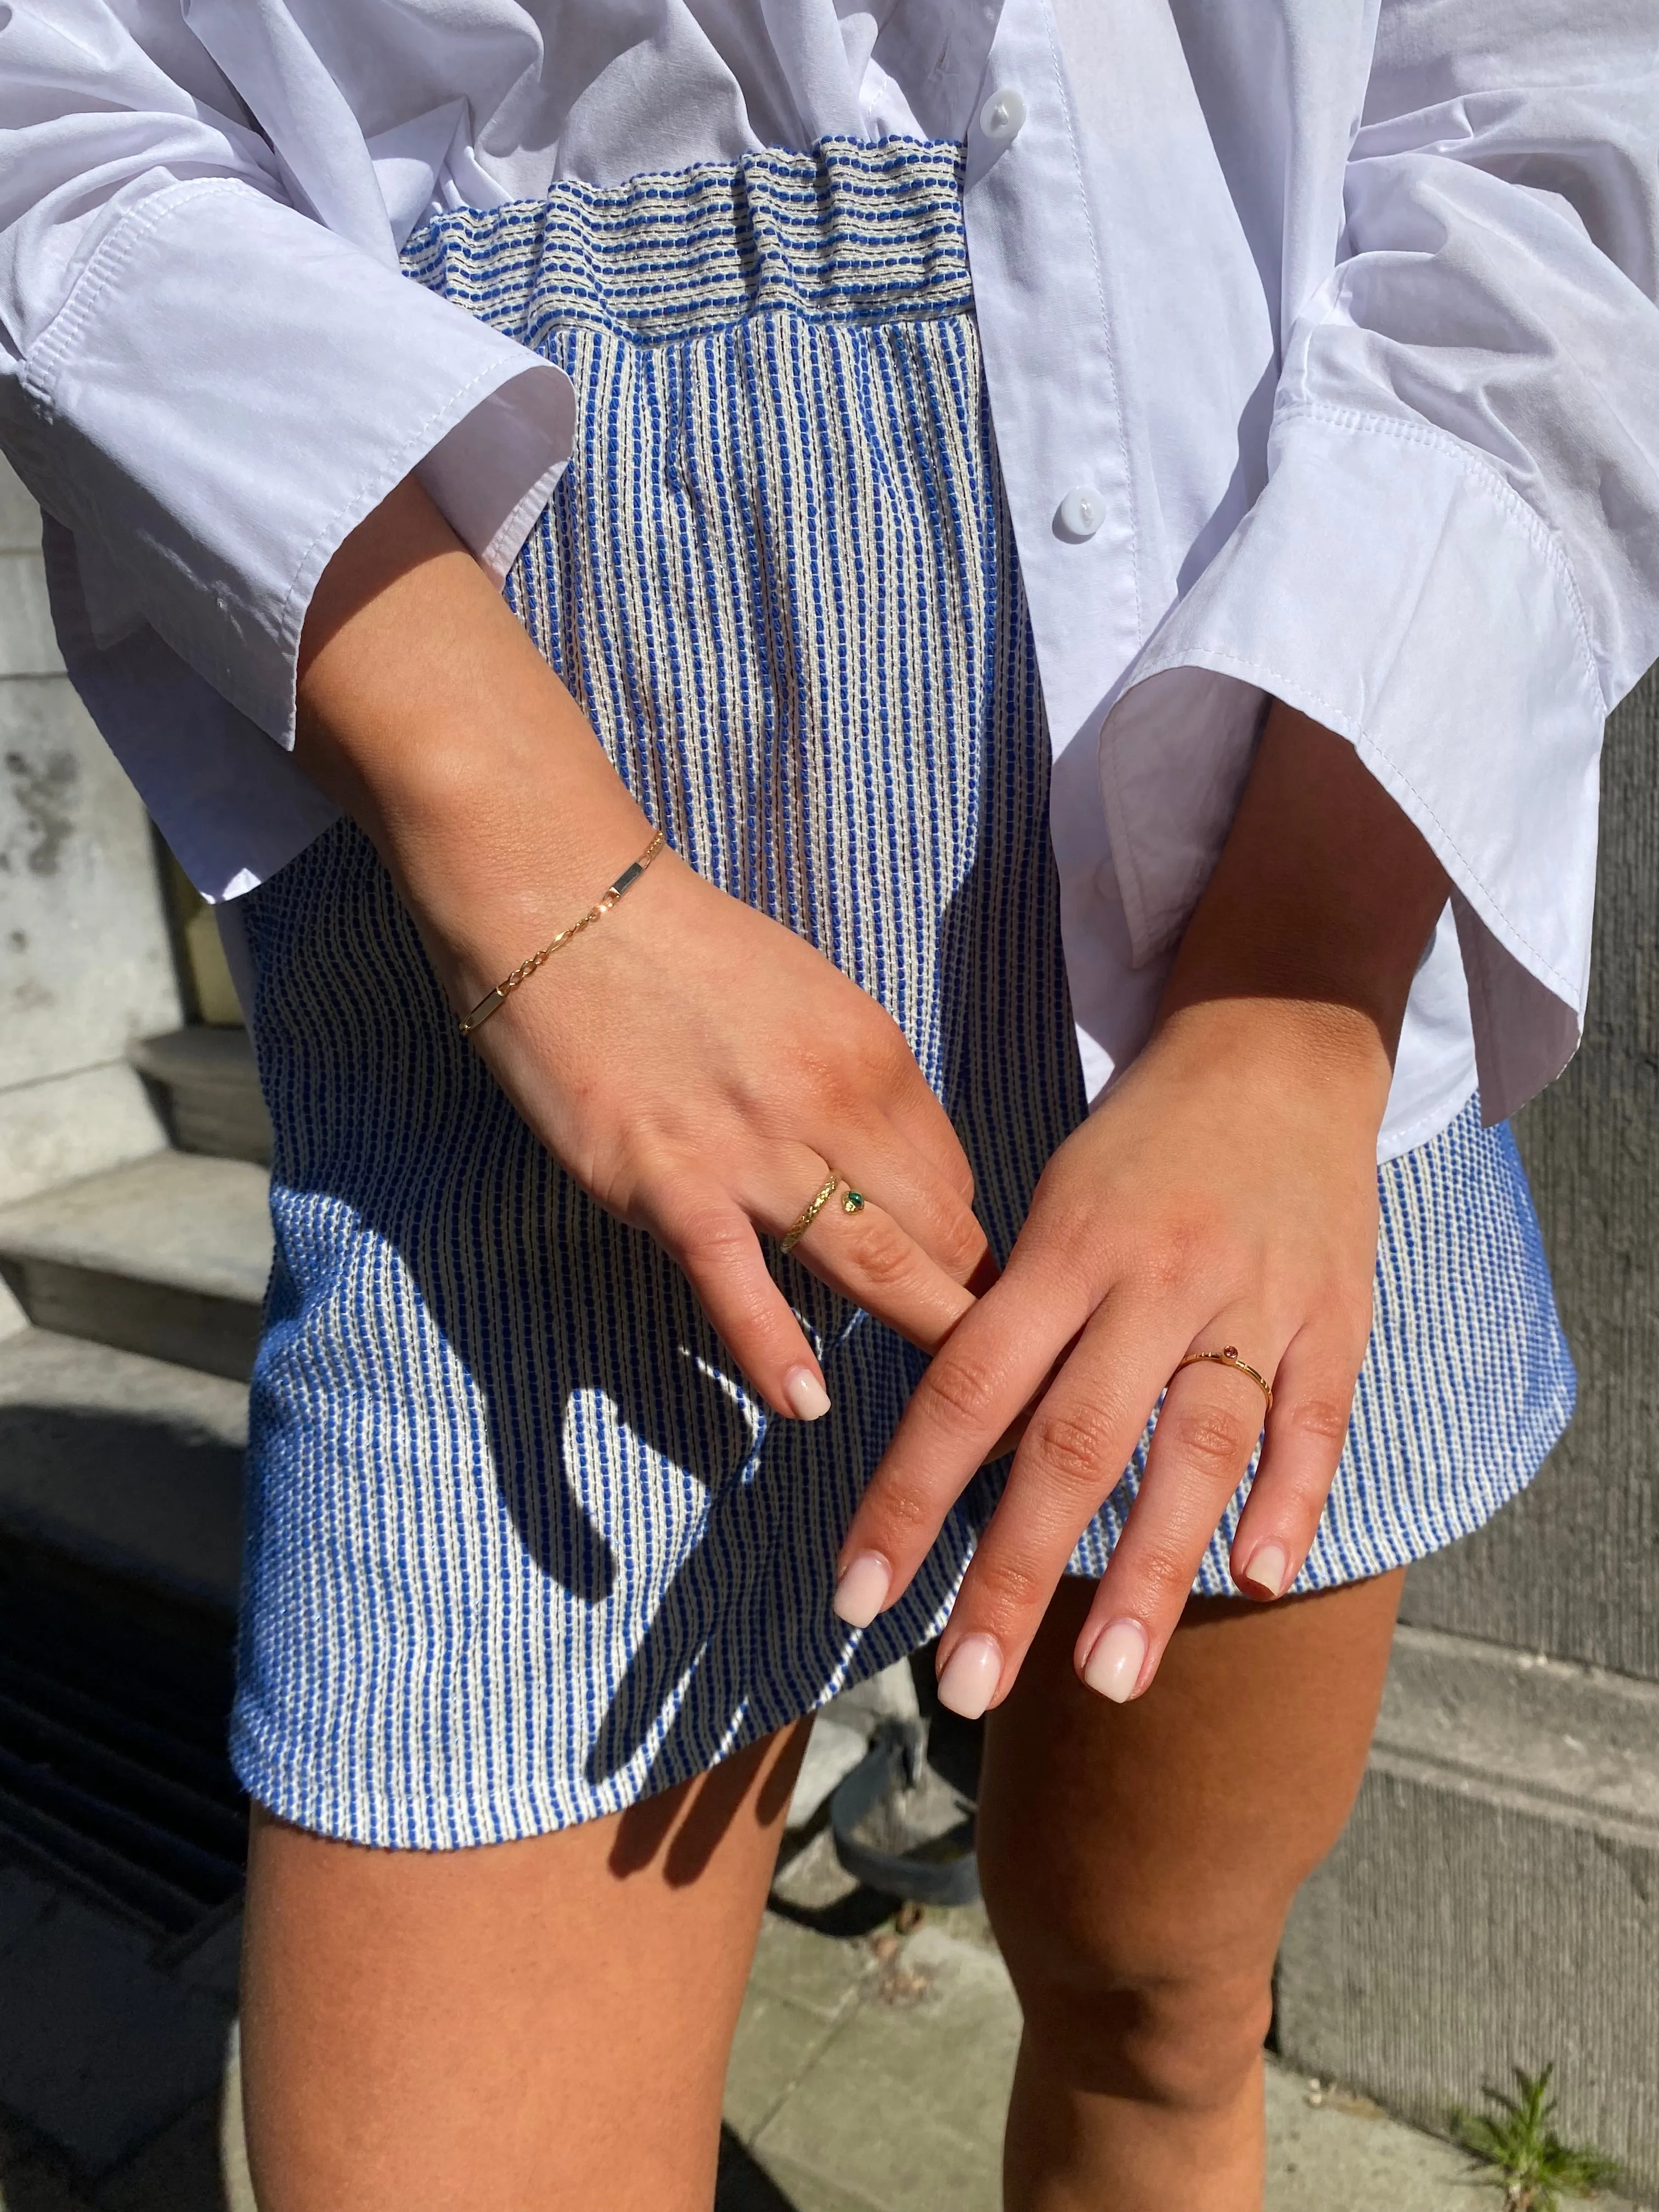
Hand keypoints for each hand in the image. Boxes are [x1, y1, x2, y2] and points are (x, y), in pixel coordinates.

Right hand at [293, 476, 991, 1418]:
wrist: (563, 898)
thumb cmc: (678, 949)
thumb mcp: (805, 1003)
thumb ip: (851, 1089)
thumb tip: (883, 1170)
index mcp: (878, 1057)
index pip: (957, 1183)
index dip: (967, 1251)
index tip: (971, 1302)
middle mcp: (839, 1106)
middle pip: (943, 1235)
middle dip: (977, 1313)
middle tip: (999, 1390)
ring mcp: (757, 1150)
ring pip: (879, 1266)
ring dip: (924, 1339)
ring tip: (953, 1420)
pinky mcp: (670, 1182)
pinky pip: (738, 1283)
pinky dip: (775, 1352)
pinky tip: (807, 1404)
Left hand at [830, 705, 1451, 1707]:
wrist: (1276, 1039)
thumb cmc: (1142, 1143)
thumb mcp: (1056, 1205)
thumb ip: (1015, 1324)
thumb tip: (962, 1453)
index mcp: (1063, 1250)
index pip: (963, 1390)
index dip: (906, 1497)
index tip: (855, 1595)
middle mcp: (1152, 1281)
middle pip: (1073, 1443)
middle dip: (1014, 1575)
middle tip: (963, 1687)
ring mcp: (1252, 1300)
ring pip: (1196, 1450)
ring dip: (1150, 1572)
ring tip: (1106, 1679)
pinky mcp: (1335, 1315)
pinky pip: (1314, 1422)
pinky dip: (1290, 1502)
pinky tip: (1257, 1580)